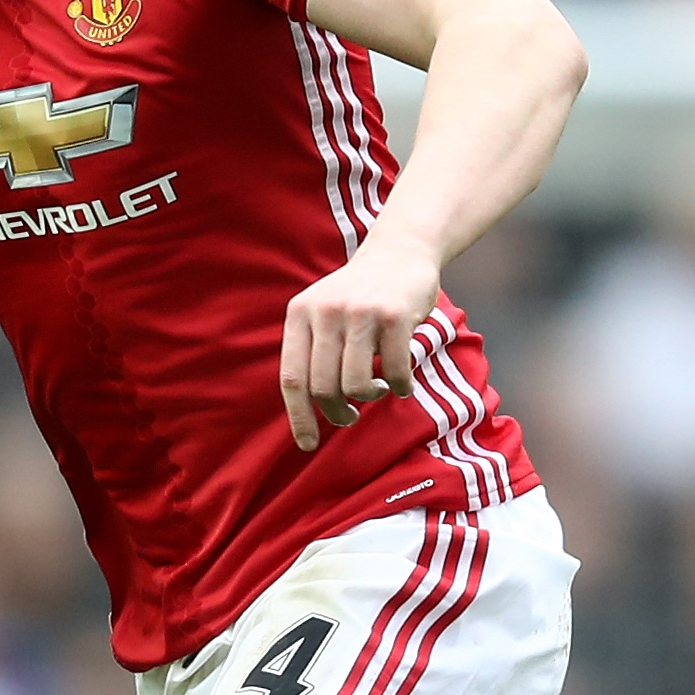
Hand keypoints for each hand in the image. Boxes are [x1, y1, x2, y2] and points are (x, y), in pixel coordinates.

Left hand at [280, 231, 437, 450]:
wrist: (400, 251)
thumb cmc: (360, 295)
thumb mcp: (322, 311)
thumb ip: (312, 351)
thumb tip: (307, 411)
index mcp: (300, 313)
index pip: (292, 378)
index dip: (299, 417)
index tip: (307, 444)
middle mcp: (325, 311)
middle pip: (323, 387)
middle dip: (338, 413)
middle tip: (350, 416)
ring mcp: (360, 312)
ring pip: (357, 384)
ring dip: (370, 397)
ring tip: (378, 389)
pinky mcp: (394, 316)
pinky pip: (394, 372)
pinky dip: (400, 386)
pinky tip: (403, 383)